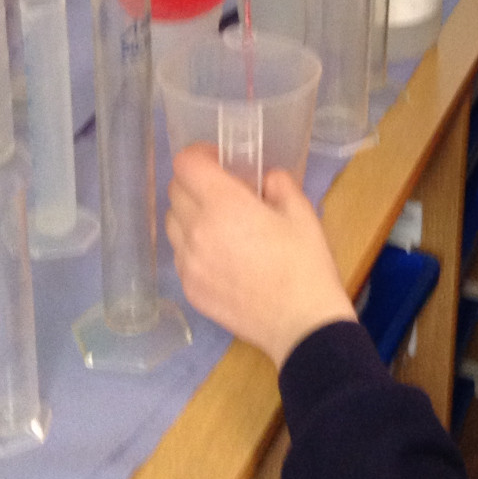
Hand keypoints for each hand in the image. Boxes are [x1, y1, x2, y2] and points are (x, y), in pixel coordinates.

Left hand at [166, 144, 357, 367]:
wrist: (301, 323)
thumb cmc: (305, 264)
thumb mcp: (302, 213)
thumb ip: (279, 185)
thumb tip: (266, 180)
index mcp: (224, 205)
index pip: (185, 164)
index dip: (198, 155)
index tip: (218, 160)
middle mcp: (196, 231)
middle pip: (175, 191)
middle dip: (195, 183)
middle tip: (223, 192)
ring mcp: (189, 263)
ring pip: (172, 224)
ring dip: (189, 214)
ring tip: (219, 224)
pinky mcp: (190, 289)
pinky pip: (180, 256)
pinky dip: (192, 246)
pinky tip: (220, 256)